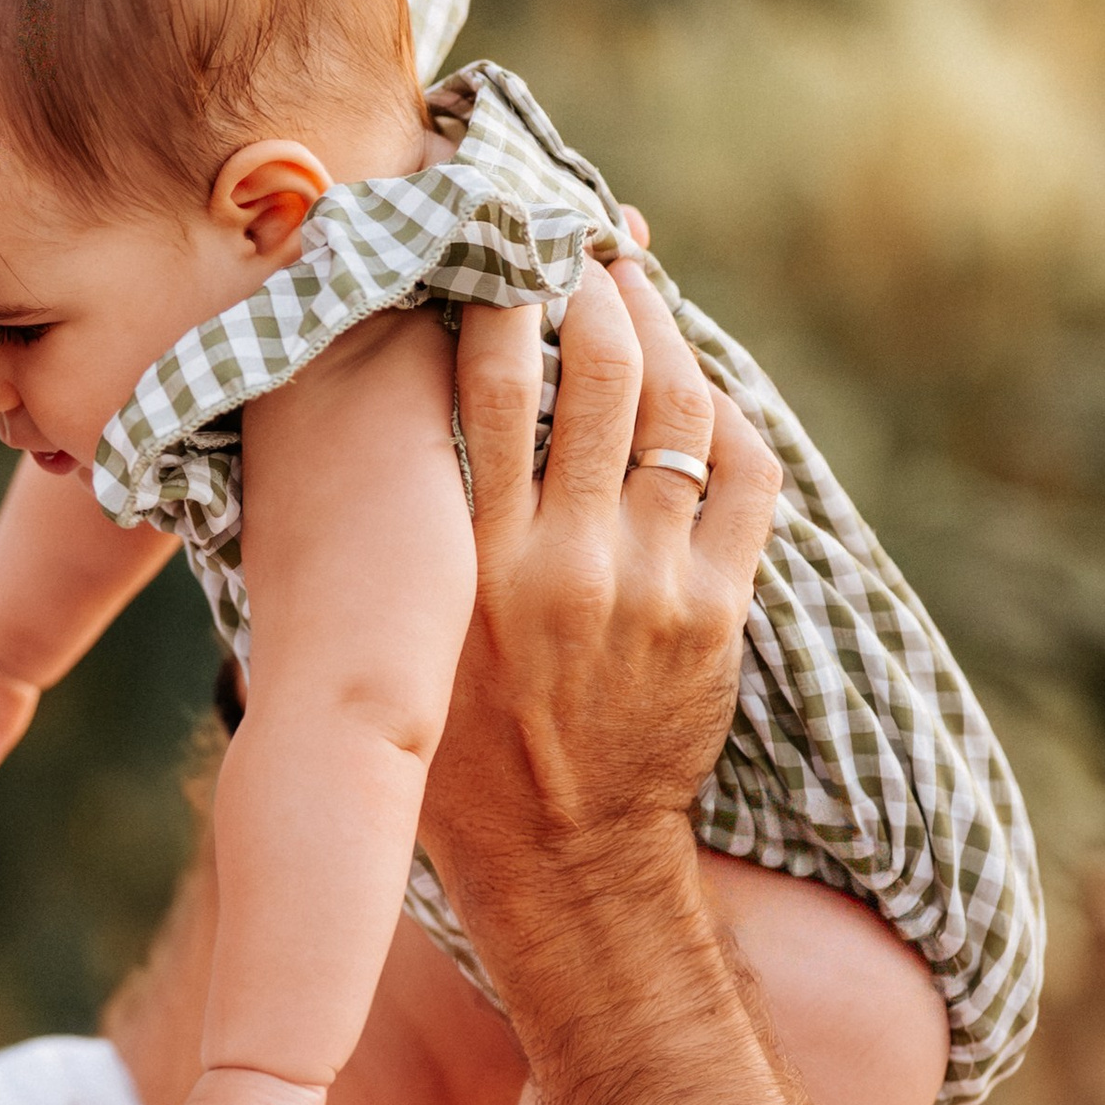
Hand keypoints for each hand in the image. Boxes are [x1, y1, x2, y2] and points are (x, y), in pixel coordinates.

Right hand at [420, 257, 781, 988]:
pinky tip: (700, 386)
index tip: (495, 243)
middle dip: (594, 285)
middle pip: (600, 369)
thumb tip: (360, 436)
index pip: (492, 384)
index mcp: (475, 568)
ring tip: (637, 281)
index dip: (500, 294)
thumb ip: (402, 547)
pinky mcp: (717, 612)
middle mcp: (568, 563)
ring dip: (663, 327)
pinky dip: (726, 415)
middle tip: (581, 239)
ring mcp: (655, 584)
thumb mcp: (406, 646)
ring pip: (680, 407)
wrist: (563, 864)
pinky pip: (745, 476)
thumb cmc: (458, 761)